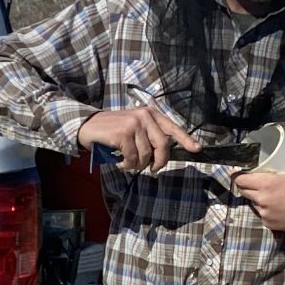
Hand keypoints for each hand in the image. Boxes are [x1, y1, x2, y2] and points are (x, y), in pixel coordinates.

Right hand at [75, 105, 198, 173]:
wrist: (87, 126)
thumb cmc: (112, 131)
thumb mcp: (134, 129)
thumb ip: (149, 137)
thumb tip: (161, 158)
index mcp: (150, 114)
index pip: (172, 128)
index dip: (186, 139)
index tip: (196, 149)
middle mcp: (144, 116)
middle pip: (163, 145)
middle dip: (159, 162)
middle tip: (152, 170)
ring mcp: (134, 123)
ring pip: (146, 154)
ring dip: (137, 165)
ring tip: (127, 164)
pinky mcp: (123, 133)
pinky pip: (132, 157)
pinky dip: (127, 165)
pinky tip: (119, 163)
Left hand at [232, 135, 284, 237]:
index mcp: (267, 185)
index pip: (240, 180)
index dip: (237, 175)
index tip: (240, 171)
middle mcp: (262, 201)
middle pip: (243, 191)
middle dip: (245, 184)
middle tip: (253, 178)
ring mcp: (265, 214)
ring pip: (253, 203)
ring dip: (256, 197)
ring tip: (265, 191)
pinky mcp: (270, 225)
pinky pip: (262, 214)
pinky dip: (265, 209)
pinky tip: (274, 204)